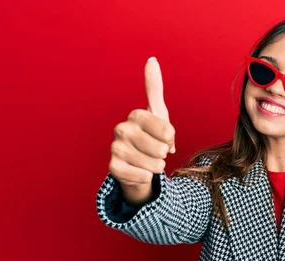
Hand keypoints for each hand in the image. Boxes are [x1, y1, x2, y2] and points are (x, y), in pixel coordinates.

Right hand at [108, 57, 175, 187]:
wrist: (139, 164)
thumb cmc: (151, 137)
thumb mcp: (159, 114)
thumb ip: (155, 88)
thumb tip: (151, 59)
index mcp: (136, 115)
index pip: (168, 130)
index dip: (171, 138)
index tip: (165, 138)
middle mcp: (121, 129)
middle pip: (160, 149)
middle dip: (164, 155)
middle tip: (156, 152)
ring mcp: (115, 149)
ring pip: (153, 165)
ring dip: (157, 167)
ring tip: (150, 162)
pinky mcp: (113, 168)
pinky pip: (142, 176)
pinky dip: (147, 177)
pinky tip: (140, 171)